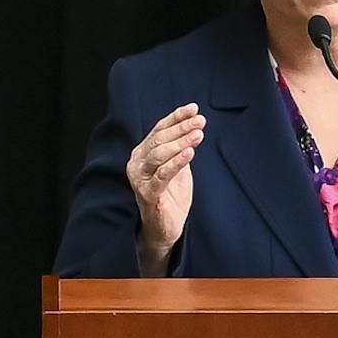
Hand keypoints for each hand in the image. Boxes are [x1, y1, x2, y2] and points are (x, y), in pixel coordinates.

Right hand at [127, 104, 203, 274]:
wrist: (164, 228)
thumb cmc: (171, 195)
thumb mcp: (177, 167)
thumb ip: (179, 148)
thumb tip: (193, 124)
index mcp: (143, 153)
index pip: (159, 129)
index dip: (176, 118)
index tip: (194, 108)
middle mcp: (137, 162)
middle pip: (159, 139)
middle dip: (181, 128)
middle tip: (200, 121)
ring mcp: (140, 178)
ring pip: (159, 154)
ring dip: (180, 142)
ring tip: (198, 134)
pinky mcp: (147, 193)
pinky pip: (162, 174)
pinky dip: (176, 162)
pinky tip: (190, 153)